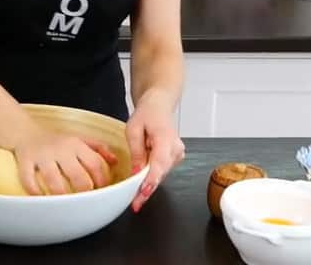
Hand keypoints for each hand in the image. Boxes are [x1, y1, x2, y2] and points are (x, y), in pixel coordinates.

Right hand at [13, 128, 116, 194]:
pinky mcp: (25, 161)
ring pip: (53, 180)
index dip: (101, 180)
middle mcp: (60, 149)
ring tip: (66, 204)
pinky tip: (41, 198)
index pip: (94, 164)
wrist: (26, 132)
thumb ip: (98, 149)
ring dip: (61, 195)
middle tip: (86, 201)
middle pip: (77, 175)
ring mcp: (42, 156)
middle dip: (84, 191)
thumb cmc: (55, 140)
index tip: (102, 190)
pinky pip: (28, 179)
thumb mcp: (79, 139)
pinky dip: (35, 191)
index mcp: (75, 144)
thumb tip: (115, 161)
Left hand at [126, 92, 185, 211]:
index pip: (159, 163)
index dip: (151, 180)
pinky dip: (151, 176)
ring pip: (161, 174)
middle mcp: (175, 149)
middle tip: (134, 204)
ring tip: (135, 194)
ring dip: (148, 183)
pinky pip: (161, 171)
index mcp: (165, 139)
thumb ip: (136, 152)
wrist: (159, 106)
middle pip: (160, 173)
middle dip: (146, 189)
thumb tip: (136, 172)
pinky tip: (142, 182)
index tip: (144, 192)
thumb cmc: (147, 114)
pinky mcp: (174, 159)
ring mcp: (177, 155)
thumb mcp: (133, 130)